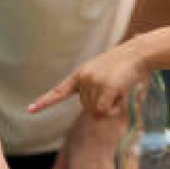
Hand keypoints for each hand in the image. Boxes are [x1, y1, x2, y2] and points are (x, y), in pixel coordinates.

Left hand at [28, 40, 150, 118]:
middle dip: (103, 106)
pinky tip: (121, 95)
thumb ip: (96, 92)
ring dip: (111, 107)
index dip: (45, 102)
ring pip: (96, 112)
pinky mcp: (105, 87)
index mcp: (80, 74)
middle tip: (115, 89)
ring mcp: (93, 82)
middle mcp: (83, 78)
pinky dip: (114, 110)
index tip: (30, 110)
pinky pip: (104, 112)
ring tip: (120, 88)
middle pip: (87, 109)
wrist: (139, 53)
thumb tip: (97, 115)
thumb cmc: (125, 66)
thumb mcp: (105, 77)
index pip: (59, 91)